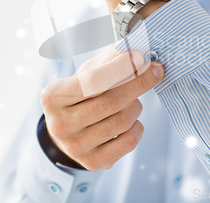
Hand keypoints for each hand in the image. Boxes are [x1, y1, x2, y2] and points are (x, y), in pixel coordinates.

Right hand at [40, 45, 164, 170]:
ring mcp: (75, 146)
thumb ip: (107, 61)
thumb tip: (134, 48)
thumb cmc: (80, 96)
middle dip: (139, 84)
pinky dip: (137, 127)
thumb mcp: (86, 74)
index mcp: (54, 96)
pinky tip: (132, 120)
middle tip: (155, 72)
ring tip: (133, 100)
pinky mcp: (93, 162)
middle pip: (111, 101)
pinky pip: (128, 142)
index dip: (120, 68)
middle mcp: (60, 124)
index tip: (141, 57)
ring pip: (122, 121)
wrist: (67, 131)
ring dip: (136, 105)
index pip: (93, 80)